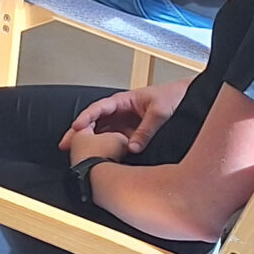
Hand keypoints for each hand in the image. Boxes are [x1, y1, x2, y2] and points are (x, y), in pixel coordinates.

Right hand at [60, 79, 185, 157]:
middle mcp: (120, 111)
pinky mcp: (130, 133)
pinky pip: (114, 140)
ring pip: (101, 132)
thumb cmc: (174, 96)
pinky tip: (98, 156)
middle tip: (65, 145)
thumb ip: (146, 129)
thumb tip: (133, 147)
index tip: (76, 128)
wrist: (188, 98)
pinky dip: (104, 147)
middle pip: (93, 122)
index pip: (98, 108)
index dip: (85, 117)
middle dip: (77, 133)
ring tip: (76, 154)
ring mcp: (124, 123)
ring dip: (89, 141)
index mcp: (123, 100)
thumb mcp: (160, 111)